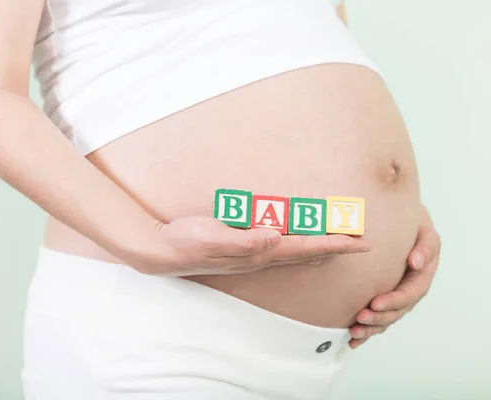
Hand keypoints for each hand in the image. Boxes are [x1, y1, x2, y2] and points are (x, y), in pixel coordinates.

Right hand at [135, 215, 370, 276]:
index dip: (333, 244)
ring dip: (320, 246)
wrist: (160, 252)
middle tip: (362, 242)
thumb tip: (274, 238)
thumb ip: (242, 240)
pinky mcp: (242, 249)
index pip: (303, 247)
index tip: (360, 242)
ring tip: (340, 242)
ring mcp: (250, 255)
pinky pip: (280, 248)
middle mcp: (258, 256)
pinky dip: (299, 245)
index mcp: (256, 252)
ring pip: (295, 251)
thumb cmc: (184, 242)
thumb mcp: (211, 237)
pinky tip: (300, 242)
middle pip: (305, 252)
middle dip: (335, 247)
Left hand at [349, 204, 440, 348]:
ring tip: (354, 331)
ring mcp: (396, 295)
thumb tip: (417, 263)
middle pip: (398, 310)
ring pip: (387, 318)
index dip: (394, 301)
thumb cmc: (411, 223)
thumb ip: (425, 246)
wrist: (397, 219)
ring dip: (371, 328)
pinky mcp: (383, 298)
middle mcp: (410, 288)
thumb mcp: (423, 229)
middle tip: (360, 317)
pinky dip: (366, 332)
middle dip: (379, 317)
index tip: (375, 303)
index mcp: (422, 274)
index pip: (411, 293)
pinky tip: (353, 340)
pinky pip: (376, 318)